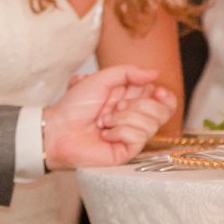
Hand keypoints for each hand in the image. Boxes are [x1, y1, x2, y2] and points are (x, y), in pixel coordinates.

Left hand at [44, 65, 174, 169]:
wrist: (58, 130)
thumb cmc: (74, 106)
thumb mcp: (101, 79)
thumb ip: (129, 73)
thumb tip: (155, 74)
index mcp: (131, 99)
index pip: (162, 99)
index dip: (165, 96)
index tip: (158, 92)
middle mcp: (134, 117)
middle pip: (162, 112)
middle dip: (139, 105)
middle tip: (116, 106)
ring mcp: (131, 135)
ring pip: (151, 124)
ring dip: (124, 118)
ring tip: (104, 121)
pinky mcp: (127, 151)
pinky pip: (138, 138)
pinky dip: (119, 132)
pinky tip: (105, 134)